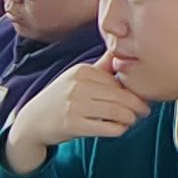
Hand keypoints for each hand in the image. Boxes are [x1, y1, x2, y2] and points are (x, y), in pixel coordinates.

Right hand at [4, 52, 149, 172]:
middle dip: (138, 105)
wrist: (32, 121)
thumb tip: (121, 49)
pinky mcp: (74, 125)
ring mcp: (75, 105)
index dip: (134, 90)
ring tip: (132, 120)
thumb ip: (101, 67)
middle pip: (121, 96)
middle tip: (144, 111)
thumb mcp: (77, 77)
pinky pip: (108, 127)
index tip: (142, 97)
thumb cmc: (61, 98)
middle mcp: (79, 86)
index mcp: (83, 71)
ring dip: (130, 118)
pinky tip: (119, 128)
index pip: (118, 80)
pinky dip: (119, 129)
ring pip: (118, 111)